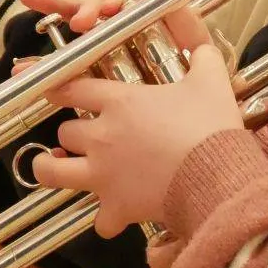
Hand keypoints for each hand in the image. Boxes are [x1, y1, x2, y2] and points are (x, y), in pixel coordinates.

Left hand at [33, 37, 243, 237]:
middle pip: (65, 131)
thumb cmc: (211, 124)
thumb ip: (202, 56)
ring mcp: (103, 174)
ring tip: (53, 166)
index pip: (73, 88)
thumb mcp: (211, 79)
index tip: (52, 89)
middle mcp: (102, 136)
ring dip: (51, 170)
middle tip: (86, 133)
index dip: (60, 88)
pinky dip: (106, 218)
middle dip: (73, 132)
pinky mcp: (116, 207)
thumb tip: (202, 47)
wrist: (216, 174)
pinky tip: (114, 213)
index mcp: (121, 102)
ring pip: (53, 173)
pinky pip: (99, 220)